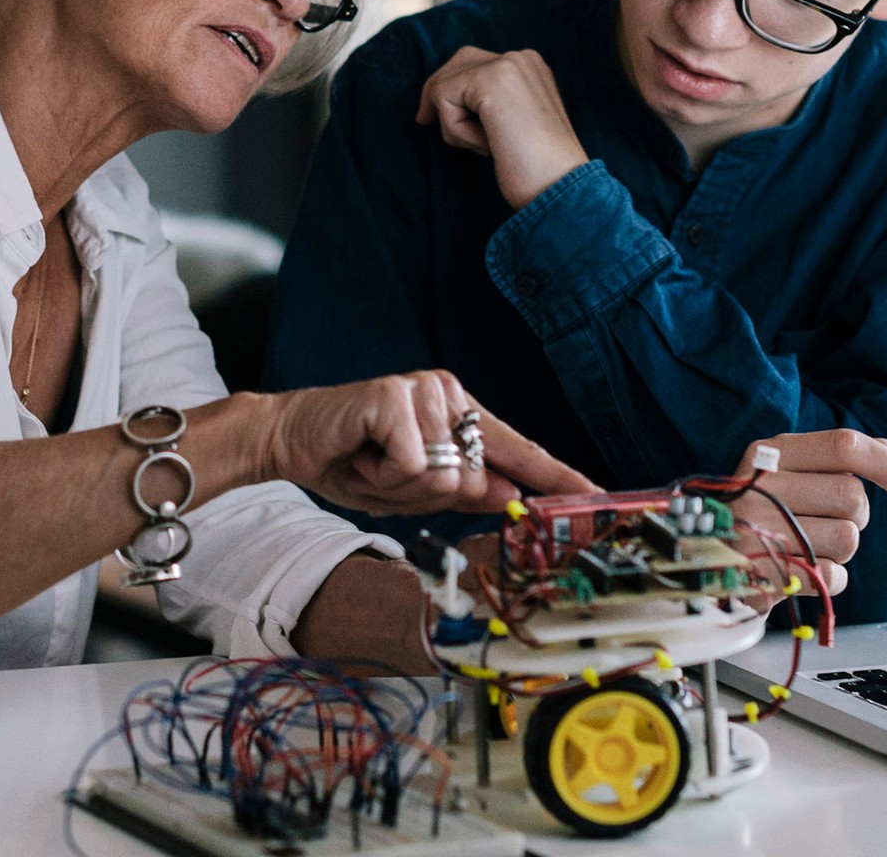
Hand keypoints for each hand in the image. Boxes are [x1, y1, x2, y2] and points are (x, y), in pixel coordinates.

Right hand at [256, 371, 594, 515]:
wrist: (290, 438)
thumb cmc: (354, 460)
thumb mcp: (414, 488)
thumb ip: (464, 490)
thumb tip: (513, 494)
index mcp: (460, 412)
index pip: (519, 448)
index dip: (557, 475)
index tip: (596, 496)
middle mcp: (449, 394)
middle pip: (475, 477)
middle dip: (426, 495)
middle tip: (383, 474)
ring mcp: (424, 390)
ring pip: (444, 476)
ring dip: (399, 486)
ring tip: (370, 461)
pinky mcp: (395, 396)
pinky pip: (413, 465)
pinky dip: (383, 475)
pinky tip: (361, 452)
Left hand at [416, 46, 589, 208]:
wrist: (560, 187)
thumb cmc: (537, 169)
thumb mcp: (514, 124)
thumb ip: (490, 103)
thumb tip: (444, 97)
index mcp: (531, 67)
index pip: (476, 62)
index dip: (451, 88)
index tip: (432, 114)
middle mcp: (522, 57)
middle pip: (458, 62)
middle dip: (438, 93)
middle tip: (423, 120)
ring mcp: (508, 64)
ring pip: (447, 84)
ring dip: (455, 124)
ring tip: (488, 147)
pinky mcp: (492, 78)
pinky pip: (444, 98)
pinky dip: (456, 130)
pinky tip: (487, 146)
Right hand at [729, 429, 886, 596]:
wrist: (704, 556)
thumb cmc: (755, 509)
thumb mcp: (783, 471)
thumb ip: (832, 458)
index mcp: (768, 454)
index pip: (842, 445)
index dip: (884, 464)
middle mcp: (760, 486)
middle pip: (853, 495)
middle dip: (856, 514)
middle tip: (826, 519)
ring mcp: (759, 529)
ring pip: (849, 537)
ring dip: (841, 547)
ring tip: (807, 544)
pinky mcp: (765, 572)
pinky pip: (834, 575)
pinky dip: (830, 577)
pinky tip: (803, 569)